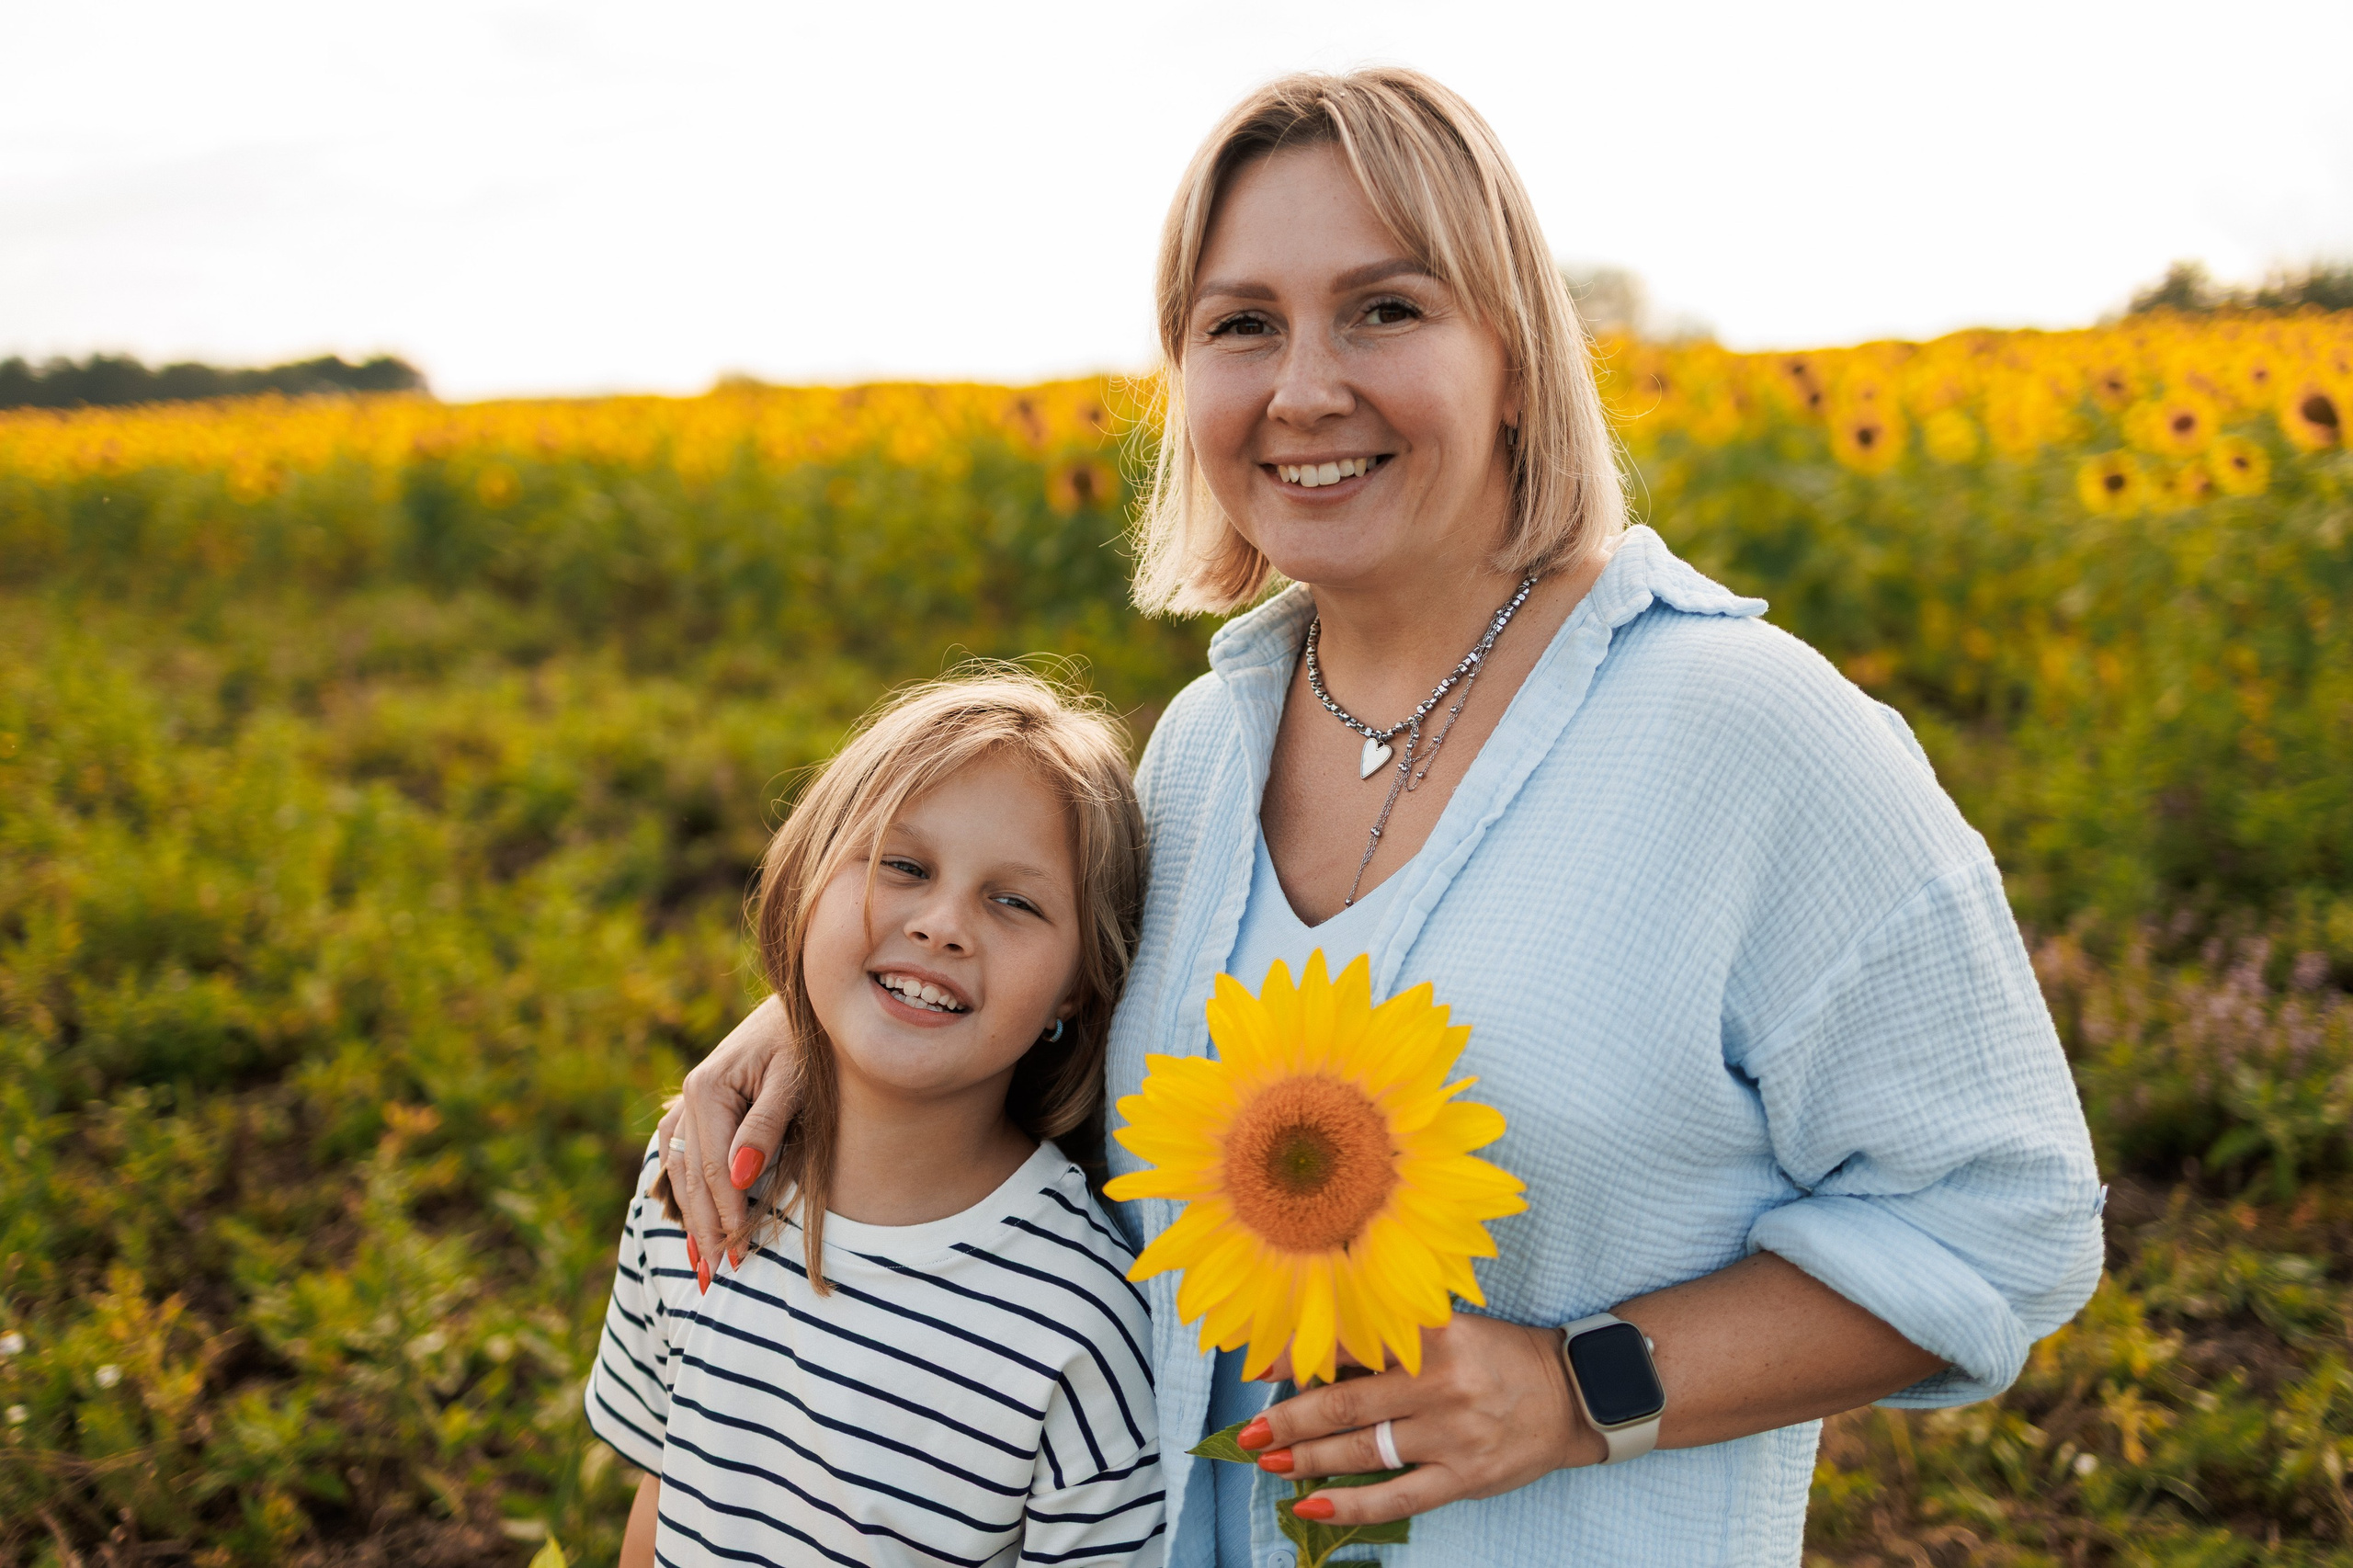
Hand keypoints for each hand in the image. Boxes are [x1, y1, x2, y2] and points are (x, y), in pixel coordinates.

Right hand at [654, 994, 799, 1283]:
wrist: (807, 1001)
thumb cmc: (808, 1039)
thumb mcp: (796, 1078)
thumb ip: (765, 1126)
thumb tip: (739, 1179)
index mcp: (708, 1088)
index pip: (712, 1168)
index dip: (726, 1213)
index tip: (739, 1251)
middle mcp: (691, 1095)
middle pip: (690, 1176)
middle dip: (705, 1226)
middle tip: (718, 1275)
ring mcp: (691, 1101)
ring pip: (680, 1170)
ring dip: (690, 1216)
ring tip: (702, 1262)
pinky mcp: (701, 1106)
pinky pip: (682, 1155)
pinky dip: (686, 1190)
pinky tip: (694, 1219)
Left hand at [1237, 1315, 1596, 1525]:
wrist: (1572, 1394)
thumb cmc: (1497, 1356)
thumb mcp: (1447, 1330)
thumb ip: (1390, 1343)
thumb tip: (1315, 1359)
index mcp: (1433, 1336)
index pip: (1351, 1344)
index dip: (1299, 1356)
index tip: (1258, 1365)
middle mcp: (1440, 1383)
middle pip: (1346, 1403)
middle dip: (1290, 1419)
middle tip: (1249, 1429)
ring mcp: (1452, 1434)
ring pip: (1363, 1450)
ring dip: (1307, 1458)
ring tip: (1267, 1459)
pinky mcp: (1464, 1477)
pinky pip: (1395, 1497)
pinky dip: (1350, 1505)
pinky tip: (1311, 1504)